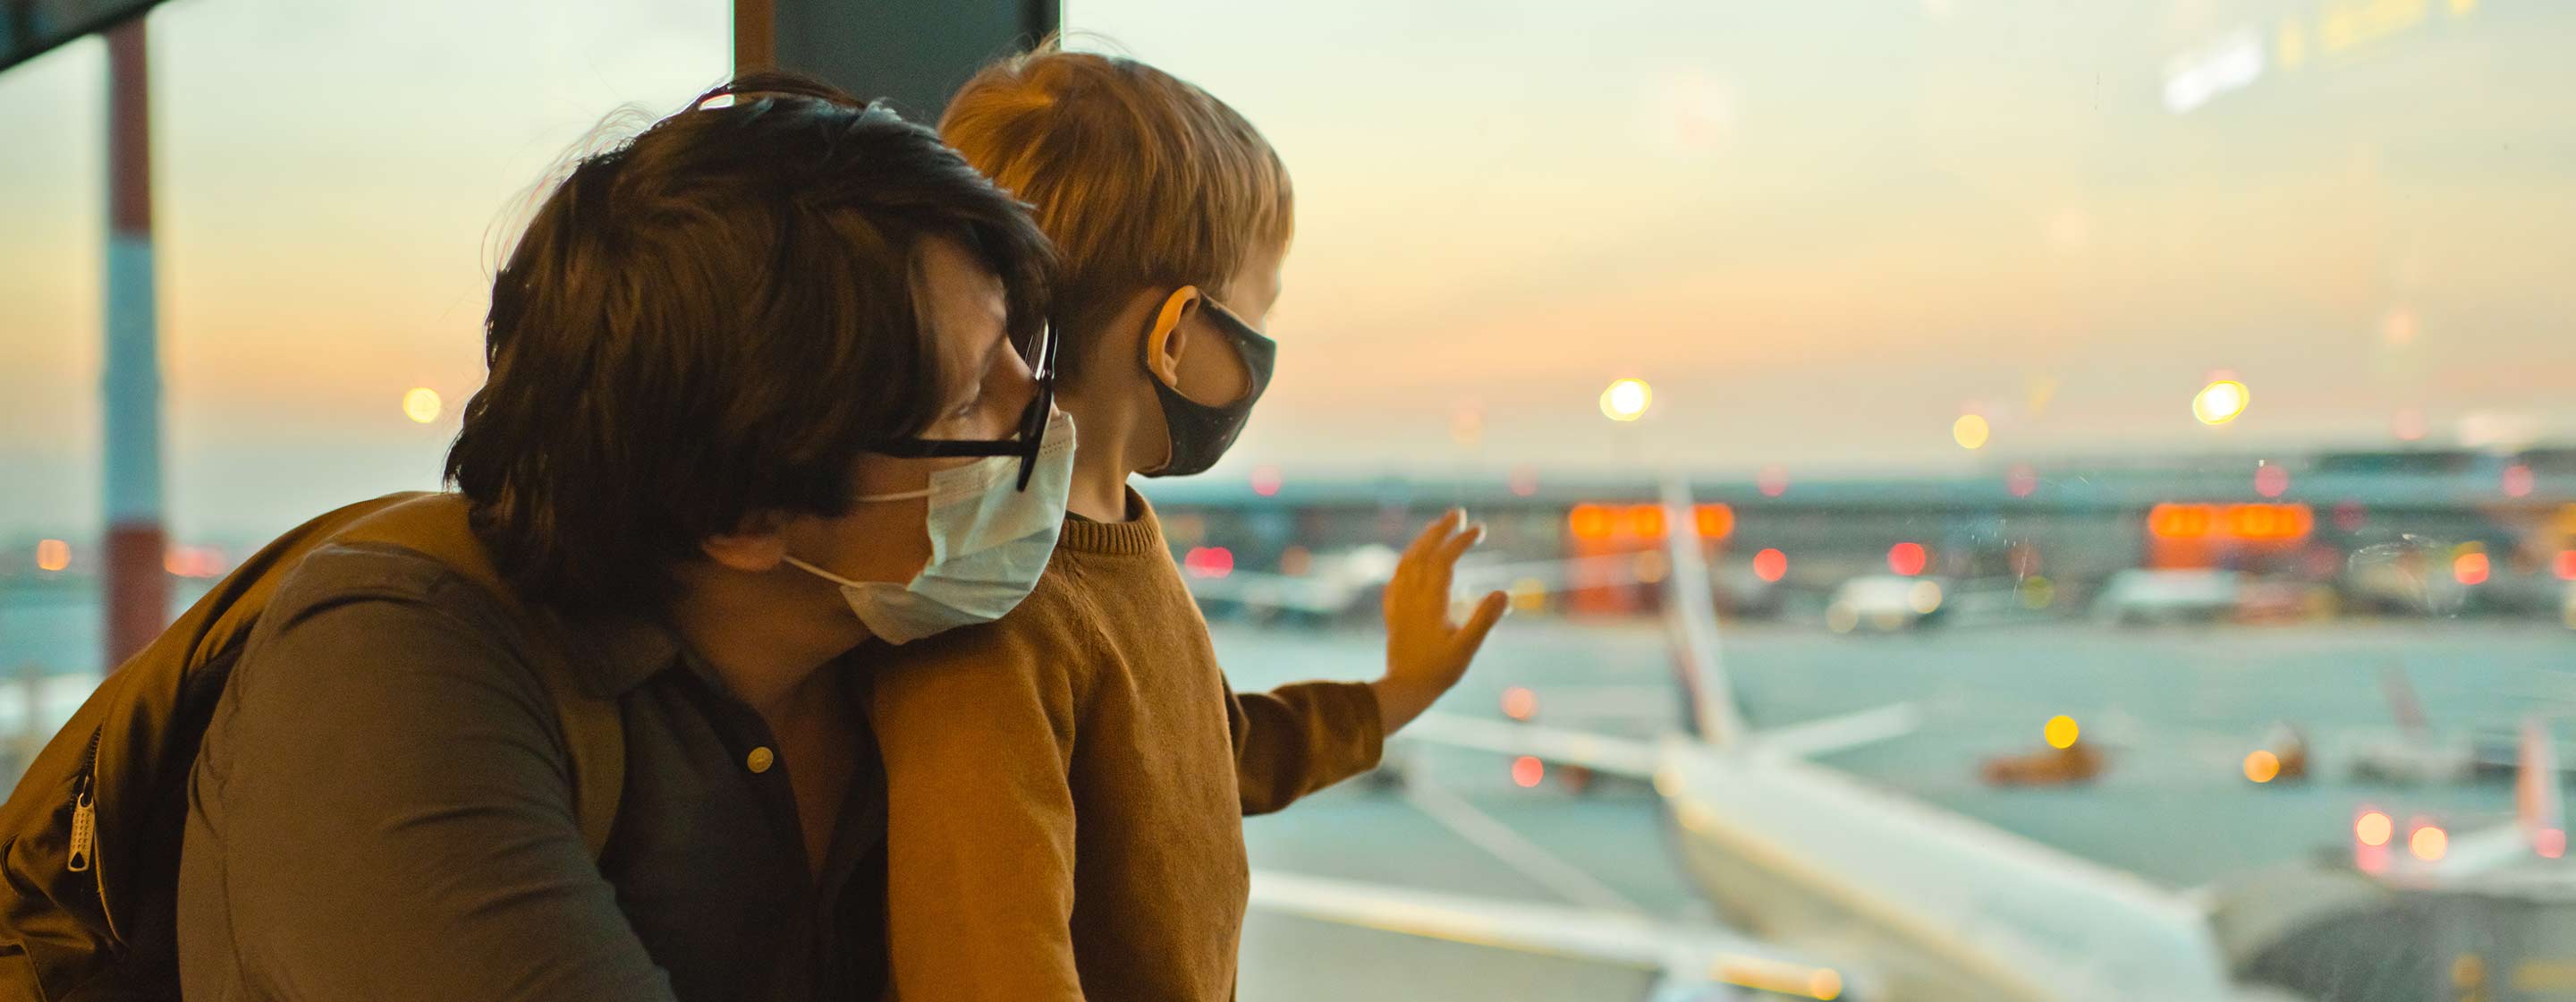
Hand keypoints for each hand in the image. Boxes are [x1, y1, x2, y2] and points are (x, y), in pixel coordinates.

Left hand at [1372, 509, 1508, 733]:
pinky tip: (1412, 561)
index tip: (1479, 528)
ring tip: (1438, 528)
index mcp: (1430, 600)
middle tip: (1458, 513)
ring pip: (1407, 560)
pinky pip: (1397, 575)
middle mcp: (1411, 595)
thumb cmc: (1438, 671)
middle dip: (1440, 529)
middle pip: (1423, 552)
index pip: (1444, 559)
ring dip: (1423, 540)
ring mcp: (1399, 601)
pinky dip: (1408, 559)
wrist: (1404, 689)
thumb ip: (1484, 620)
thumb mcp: (1467, 648)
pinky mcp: (1393, 611)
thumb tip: (1503, 592)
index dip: (1461, 541)